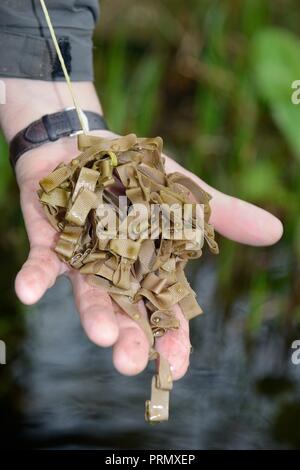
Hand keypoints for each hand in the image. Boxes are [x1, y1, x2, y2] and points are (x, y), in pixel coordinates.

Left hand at [14, 129, 282, 380]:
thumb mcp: (185, 191)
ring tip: (102, 335)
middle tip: (132, 363)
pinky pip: (41, 262)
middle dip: (130, 337)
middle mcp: (115, 270)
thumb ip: (223, 215)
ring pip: (87, 293)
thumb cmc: (138, 172)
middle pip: (126, 311)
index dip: (172, 337)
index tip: (175, 366)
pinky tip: (29, 293)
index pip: (165, 309)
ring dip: (93, 315)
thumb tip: (275, 232)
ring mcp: (81, 258)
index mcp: (149, 265)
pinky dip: (36, 277)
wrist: (85, 142)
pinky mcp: (48, 240)